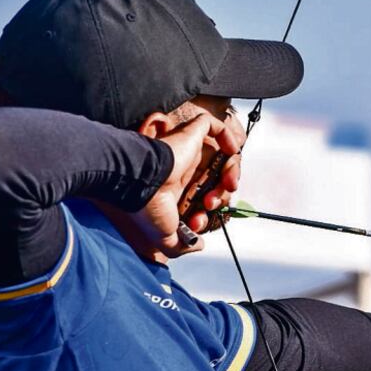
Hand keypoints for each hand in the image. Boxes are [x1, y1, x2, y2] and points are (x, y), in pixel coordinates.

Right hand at [137, 112, 243, 256]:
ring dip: (231, 173)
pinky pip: (214, 126)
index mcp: (175, 190)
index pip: (202, 197)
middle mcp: (182, 170)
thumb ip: (182, 245)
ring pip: (221, 157)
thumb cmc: (146, 206)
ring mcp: (187, 152)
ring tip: (226, 186)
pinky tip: (231, 152)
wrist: (139, 184)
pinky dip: (228, 137)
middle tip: (210, 204)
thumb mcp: (166, 237)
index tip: (198, 222)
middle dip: (220, 196)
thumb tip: (199, 245)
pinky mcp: (189, 135)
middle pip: (216, 179)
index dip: (208, 211)